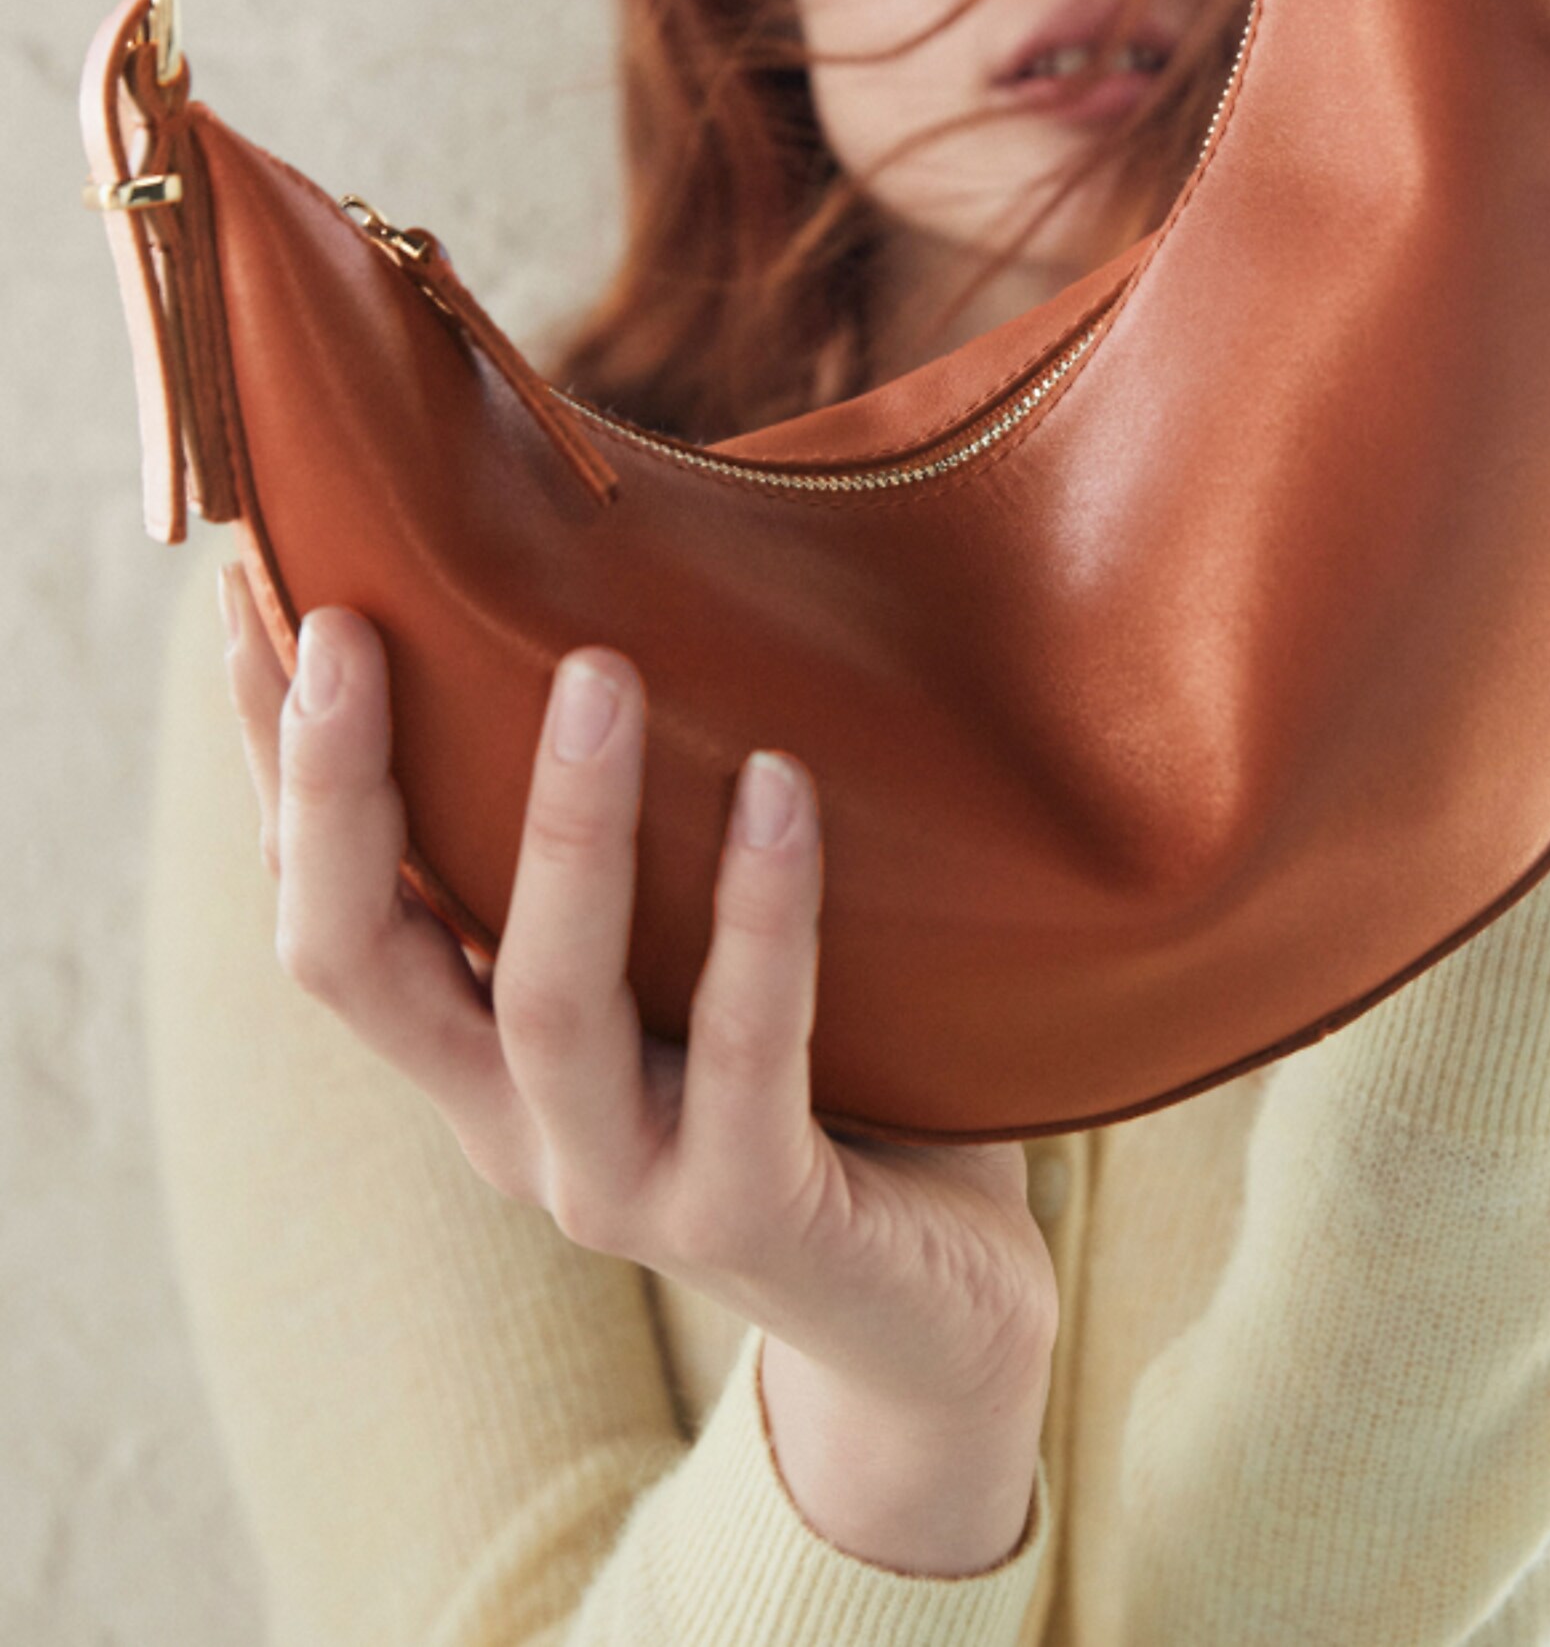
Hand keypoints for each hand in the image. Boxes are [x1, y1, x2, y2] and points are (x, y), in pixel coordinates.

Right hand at [216, 574, 1059, 1448]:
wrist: (931, 1307)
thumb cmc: (809, 1086)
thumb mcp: (674, 967)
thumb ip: (623, 856)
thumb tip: (598, 629)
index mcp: (473, 1053)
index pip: (328, 901)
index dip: (278, 767)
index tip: (256, 603)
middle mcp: (512, 1122)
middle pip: (359, 962)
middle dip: (335, 792)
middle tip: (346, 628)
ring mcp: (619, 1181)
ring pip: (547, 1000)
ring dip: (564, 829)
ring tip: (600, 670)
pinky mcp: (750, 1212)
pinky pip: (745, 1053)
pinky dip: (758, 917)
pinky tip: (780, 787)